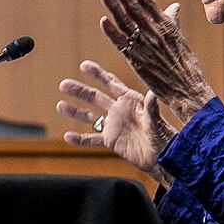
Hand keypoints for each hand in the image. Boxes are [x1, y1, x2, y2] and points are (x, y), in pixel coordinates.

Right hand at [57, 60, 174, 186]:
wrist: (162, 157)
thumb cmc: (163, 137)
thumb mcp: (156, 122)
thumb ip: (151, 108)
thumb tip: (153, 93)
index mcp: (130, 101)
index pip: (111, 83)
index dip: (97, 74)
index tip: (84, 65)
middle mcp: (119, 110)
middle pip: (95, 97)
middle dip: (79, 91)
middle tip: (63, 84)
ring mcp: (113, 125)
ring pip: (90, 116)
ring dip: (75, 111)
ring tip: (60, 105)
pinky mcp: (111, 141)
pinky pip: (92, 139)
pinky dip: (80, 138)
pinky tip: (68, 136)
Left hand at [100, 0, 215, 121]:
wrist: (188, 90)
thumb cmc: (186, 65)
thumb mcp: (181, 39)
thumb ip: (173, 21)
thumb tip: (173, 6)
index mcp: (166, 25)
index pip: (146, 1)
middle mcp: (155, 33)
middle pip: (134, 8)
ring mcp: (146, 47)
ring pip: (126, 23)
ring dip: (114, 7)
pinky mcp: (138, 62)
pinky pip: (123, 45)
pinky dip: (113, 33)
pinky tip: (103, 21)